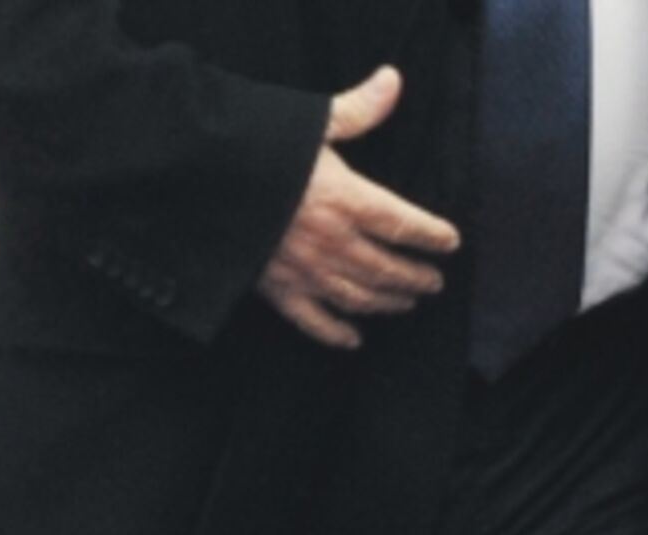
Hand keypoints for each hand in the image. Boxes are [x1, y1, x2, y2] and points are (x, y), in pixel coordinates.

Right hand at [257, 66, 461, 348]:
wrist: (197, 180)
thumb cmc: (257, 148)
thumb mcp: (311, 122)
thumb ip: (357, 109)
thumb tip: (393, 80)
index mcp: (348, 201)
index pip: (405, 225)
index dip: (432, 235)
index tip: (450, 242)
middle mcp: (334, 243)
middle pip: (388, 268)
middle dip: (415, 277)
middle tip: (434, 283)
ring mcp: (307, 272)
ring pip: (360, 297)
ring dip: (387, 303)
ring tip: (405, 304)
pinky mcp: (277, 290)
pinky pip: (314, 321)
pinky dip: (336, 333)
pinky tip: (353, 340)